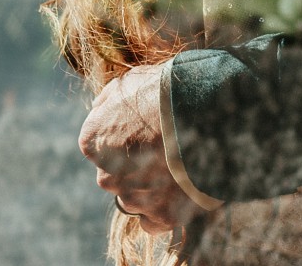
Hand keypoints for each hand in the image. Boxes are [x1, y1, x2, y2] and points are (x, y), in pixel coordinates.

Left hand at [77, 62, 195, 233]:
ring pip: (137, 197)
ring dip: (153, 186)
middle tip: (166, 147)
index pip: (99, 145)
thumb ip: (108, 100)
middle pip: (117, 174)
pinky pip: (155, 220)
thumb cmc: (167, 93)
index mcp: (93, 143)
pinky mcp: (162, 217)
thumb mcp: (131, 81)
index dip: (125, 136)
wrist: (208, 115)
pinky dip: (165, 210)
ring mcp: (134, 199)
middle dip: (136, 165)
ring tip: (182, 164)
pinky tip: (181, 190)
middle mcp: (106, 176)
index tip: (147, 128)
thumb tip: (98, 108)